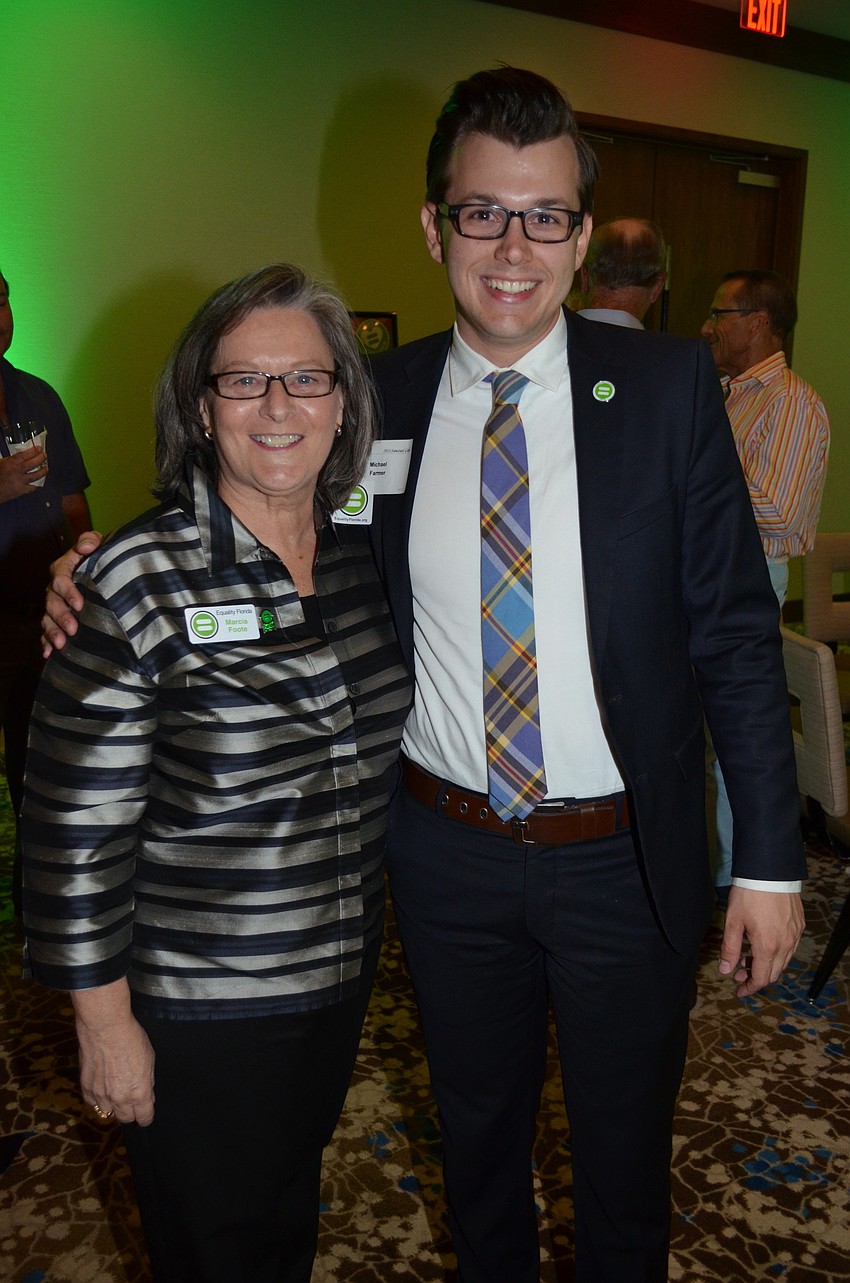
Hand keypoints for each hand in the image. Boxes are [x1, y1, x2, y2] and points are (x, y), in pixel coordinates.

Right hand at [0, 444, 47, 501]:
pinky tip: (38, 483)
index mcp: (10, 463)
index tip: (38, 449)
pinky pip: (32, 488)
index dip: (33, 451)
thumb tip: (17, 457)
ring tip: (46, 469)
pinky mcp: (21, 490)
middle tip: (44, 456)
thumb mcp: (0, 463)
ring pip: (35, 476)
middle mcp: (17, 471)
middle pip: (33, 464)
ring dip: (42, 472)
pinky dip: (36, 485)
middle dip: (40, 459)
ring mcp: (20, 481)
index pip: (25, 455)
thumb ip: (9, 460)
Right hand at [41, 530, 103, 656]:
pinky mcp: (57, 619)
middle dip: (61, 617)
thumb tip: (85, 547)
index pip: (61, 580)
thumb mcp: (99, 545)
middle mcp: (55, 589)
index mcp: (63, 569)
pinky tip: (49, 654)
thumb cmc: (99, 557)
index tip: (80, 603)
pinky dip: (46, 642)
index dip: (69, 592)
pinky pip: (47, 631)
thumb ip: (91, 541)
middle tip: (72, 629)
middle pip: (52, 603)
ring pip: (48, 619)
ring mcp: (54, 605)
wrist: (102, 571)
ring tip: (61, 645)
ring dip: (52, 632)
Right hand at [72, 980, 154, 1125]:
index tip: (146, 1113)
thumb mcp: (149, 1059)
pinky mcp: (86, 1088)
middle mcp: (120, 1098)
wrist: (105, 1027)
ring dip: (113, 1105)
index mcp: (139, 1092)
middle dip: (130, 1112)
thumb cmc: (131, 1038)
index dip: (146, 1116)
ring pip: (108, 1112)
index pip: (144, 1117)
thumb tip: (147, 1094)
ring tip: (115, 1090)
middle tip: (132, 1102)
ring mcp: (101, 1095)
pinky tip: (102, 1087)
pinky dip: (97, 1098)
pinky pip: (92, 1102)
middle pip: (126, 1118)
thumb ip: (147, 1081)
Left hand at [718, 887, 804, 997]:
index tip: (739, 991)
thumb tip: (726, 970)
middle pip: (773, 973)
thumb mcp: (733, 922)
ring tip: (748, 958)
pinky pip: (790, 947)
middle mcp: (785, 944)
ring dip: (767, 965)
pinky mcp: (799, 925)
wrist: (769, 872)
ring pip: (783, 961)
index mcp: (767, 946)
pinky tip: (764, 945)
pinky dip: (777, 953)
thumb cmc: (749, 895)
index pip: (761, 978)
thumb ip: (730, 948)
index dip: (749, 988)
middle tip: (739, 973)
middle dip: (756, 977)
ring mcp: (795, 935)